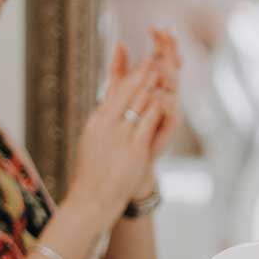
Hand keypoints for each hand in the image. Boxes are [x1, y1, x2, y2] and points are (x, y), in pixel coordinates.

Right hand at [68, 43, 171, 219]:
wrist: (91, 199)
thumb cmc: (94, 170)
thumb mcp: (93, 137)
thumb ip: (104, 117)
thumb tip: (109, 101)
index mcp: (97, 120)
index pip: (117, 90)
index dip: (134, 75)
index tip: (147, 62)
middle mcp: (107, 124)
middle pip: (130, 91)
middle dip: (146, 74)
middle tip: (160, 58)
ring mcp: (120, 135)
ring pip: (141, 102)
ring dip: (154, 86)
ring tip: (166, 72)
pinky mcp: (134, 148)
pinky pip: (149, 121)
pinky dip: (158, 107)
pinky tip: (167, 98)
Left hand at [133, 28, 184, 196]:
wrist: (126, 162)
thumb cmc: (125, 129)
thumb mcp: (118, 95)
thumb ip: (119, 71)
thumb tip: (120, 43)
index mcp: (155, 85)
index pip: (163, 57)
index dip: (162, 42)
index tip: (155, 26)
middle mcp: (167, 94)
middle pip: (173, 66)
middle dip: (169, 50)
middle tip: (165, 34)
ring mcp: (170, 111)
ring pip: (175, 86)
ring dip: (169, 72)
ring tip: (160, 59)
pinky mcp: (169, 128)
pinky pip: (172, 112)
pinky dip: (166, 102)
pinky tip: (159, 92)